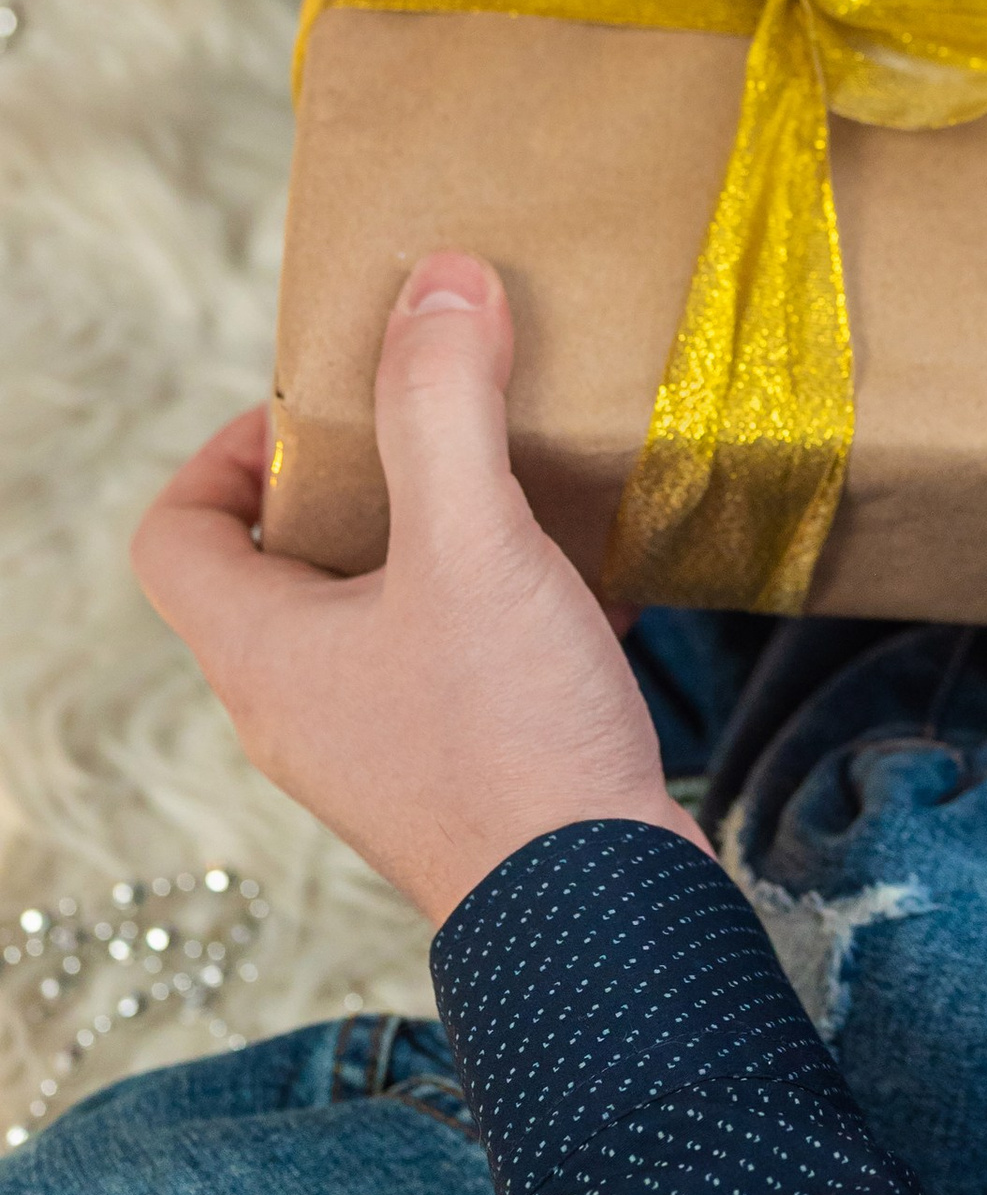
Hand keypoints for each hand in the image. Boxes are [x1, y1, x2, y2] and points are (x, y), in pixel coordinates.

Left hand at [132, 253, 708, 929]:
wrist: (602, 915)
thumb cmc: (509, 738)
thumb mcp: (473, 543)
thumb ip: (446, 404)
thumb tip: (438, 280)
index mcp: (263, 654)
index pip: (176, 536)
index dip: (228, 452)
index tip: (329, 406)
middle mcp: (303, 708)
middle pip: (280, 567)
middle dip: (356, 479)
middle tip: (437, 422)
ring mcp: (382, 750)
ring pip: (375, 612)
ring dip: (433, 538)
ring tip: (515, 483)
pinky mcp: (462, 774)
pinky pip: (452, 661)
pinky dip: (499, 604)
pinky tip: (585, 574)